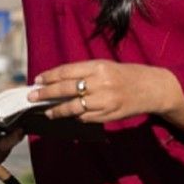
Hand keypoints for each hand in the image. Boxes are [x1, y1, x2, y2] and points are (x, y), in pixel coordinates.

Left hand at [30, 60, 183, 127]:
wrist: (151, 88)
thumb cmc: (123, 74)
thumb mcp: (103, 66)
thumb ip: (82, 73)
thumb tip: (55, 81)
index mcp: (97, 67)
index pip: (66, 72)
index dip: (49, 77)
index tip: (37, 80)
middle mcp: (100, 83)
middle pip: (66, 89)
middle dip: (46, 94)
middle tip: (32, 97)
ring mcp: (105, 101)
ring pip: (74, 107)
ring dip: (57, 110)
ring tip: (47, 111)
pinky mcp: (109, 115)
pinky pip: (86, 117)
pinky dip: (76, 116)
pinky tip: (68, 115)